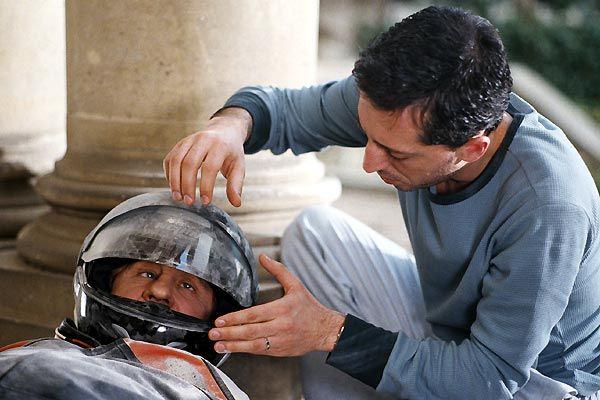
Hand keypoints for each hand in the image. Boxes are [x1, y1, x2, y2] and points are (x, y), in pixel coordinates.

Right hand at [163, 107, 251, 206]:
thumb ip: (236, 184)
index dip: (206, 186)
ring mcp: (189, 140)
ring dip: (175, 181)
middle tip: (189, 202)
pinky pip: (170, 159)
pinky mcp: (180, 144)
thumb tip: (236, 203)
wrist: (224, 131)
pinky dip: (169, 174)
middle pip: (189, 163)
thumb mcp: (239, 166)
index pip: (210, 167)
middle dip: (187, 185)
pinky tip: (174, 186)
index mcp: (220, 145)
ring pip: (176, 160)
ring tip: (178, 197)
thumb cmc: (231, 152)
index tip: (206, 201)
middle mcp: (202, 140)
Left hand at [208, 254, 345, 355]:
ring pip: (253, 344)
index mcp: (283, 309)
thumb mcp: (296, 285)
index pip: (254, 314)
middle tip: (213, 332)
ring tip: (218, 344)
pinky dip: (245, 350)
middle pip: (251, 330)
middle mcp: (281, 326)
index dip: (236, 318)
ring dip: (234, 345)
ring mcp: (280, 340)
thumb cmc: (309, 307)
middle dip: (230, 332)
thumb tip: (263, 257)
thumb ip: (278, 270)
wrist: (325, 330)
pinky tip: (233, 348)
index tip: (221, 320)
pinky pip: (260, 351)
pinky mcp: (280, 351)